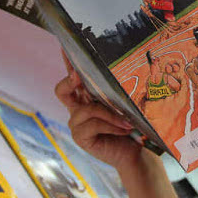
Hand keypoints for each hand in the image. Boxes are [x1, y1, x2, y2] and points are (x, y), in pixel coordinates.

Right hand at [55, 51, 141, 170]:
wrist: (135, 152)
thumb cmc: (131, 125)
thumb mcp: (123, 104)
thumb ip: (115, 90)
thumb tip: (120, 68)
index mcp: (86, 97)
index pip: (72, 76)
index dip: (67, 62)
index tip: (67, 46)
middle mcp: (77, 109)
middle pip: (61, 90)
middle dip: (70, 81)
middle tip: (79, 76)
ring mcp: (76, 124)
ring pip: (86, 110)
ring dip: (109, 114)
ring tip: (127, 121)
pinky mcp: (80, 137)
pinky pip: (92, 124)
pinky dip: (111, 125)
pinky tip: (124, 129)